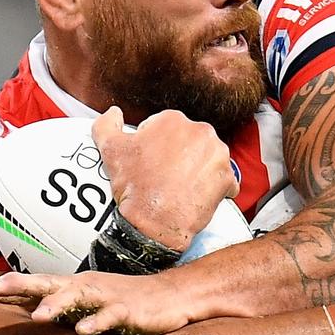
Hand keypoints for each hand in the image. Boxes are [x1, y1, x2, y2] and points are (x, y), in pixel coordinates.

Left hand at [0, 270, 189, 334]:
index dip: (3, 288)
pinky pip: (110, 317)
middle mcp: (83, 287)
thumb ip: (60, 310)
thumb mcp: (85, 306)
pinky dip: (97, 323)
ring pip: (76, 297)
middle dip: (17, 286)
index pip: (31, 286)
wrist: (170, 296)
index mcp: (71, 287)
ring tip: (37, 316)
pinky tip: (83, 331)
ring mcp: (105, 297)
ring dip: (56, 305)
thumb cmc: (122, 302)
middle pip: (45, 283)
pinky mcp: (127, 311)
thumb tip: (26, 320)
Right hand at [94, 107, 238, 251]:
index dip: (154, 147)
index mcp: (173, 120)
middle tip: (163, 176)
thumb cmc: (134, 186)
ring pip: (207, 159)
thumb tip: (112, 113)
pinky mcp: (228, 178)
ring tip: (179, 187)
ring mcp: (218, 155)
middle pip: (188, 142)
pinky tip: (196, 196)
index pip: (165, 129)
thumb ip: (106, 124)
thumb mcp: (109, 149)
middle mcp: (201, 131)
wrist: (154, 222)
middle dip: (178, 156)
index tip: (149, 163)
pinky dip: (213, 188)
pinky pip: (223, 180)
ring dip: (197, 170)